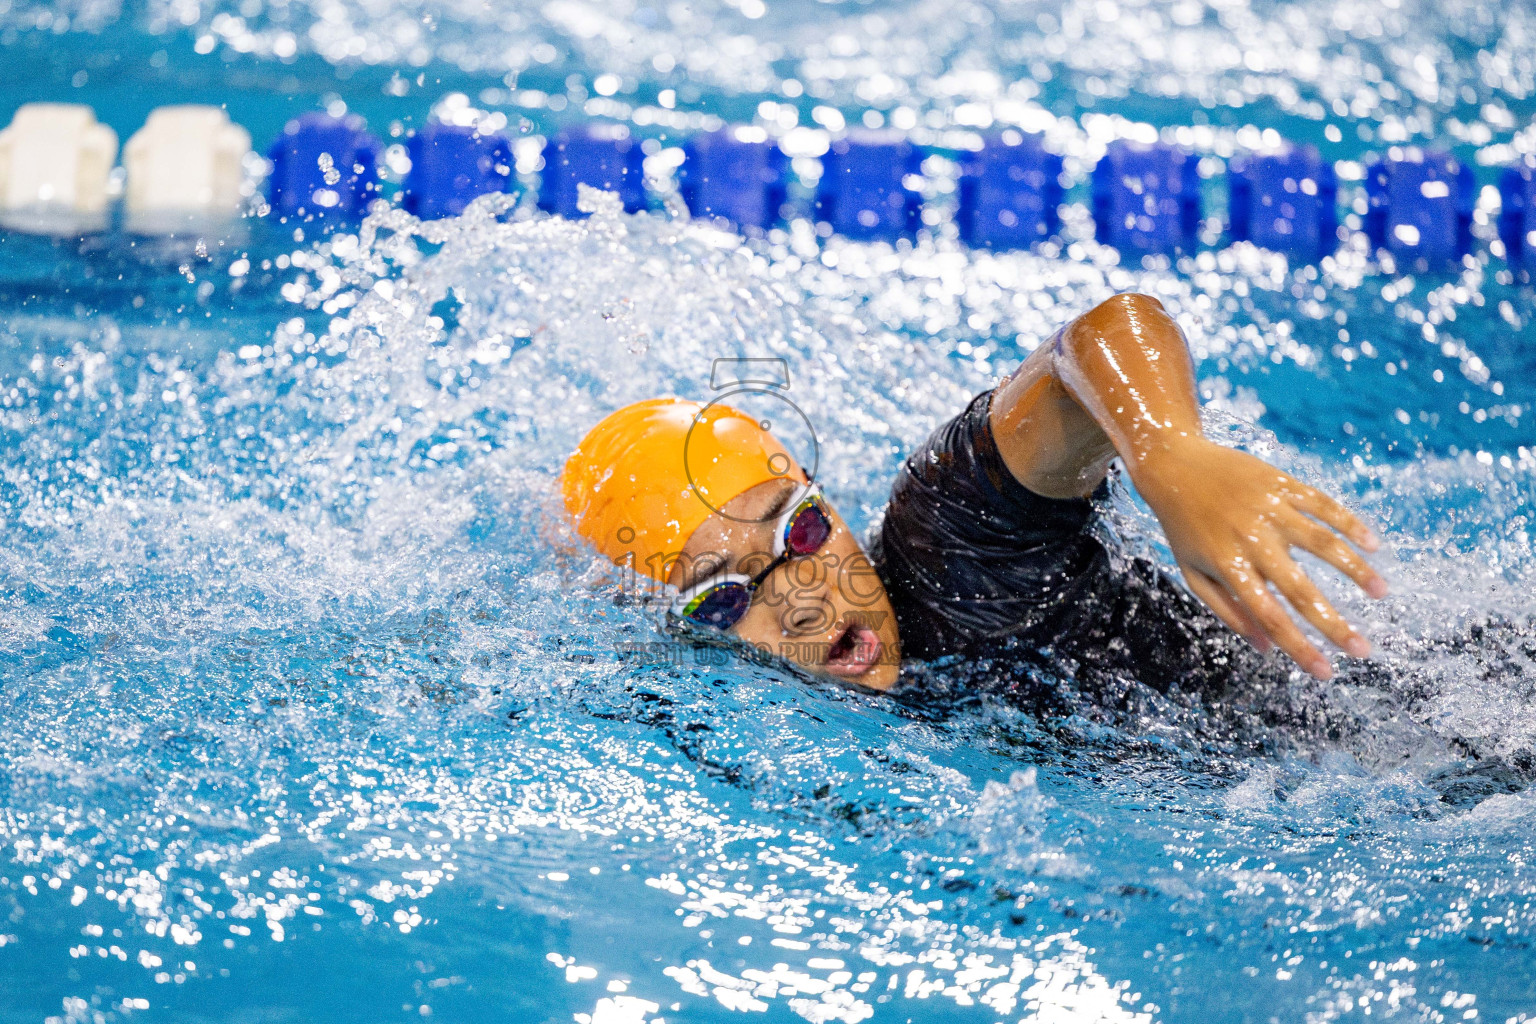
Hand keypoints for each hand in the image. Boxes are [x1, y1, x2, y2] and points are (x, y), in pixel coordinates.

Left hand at [1130, 436, 1387, 678]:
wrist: (1171, 464)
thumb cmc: (1182, 527)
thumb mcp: (1193, 572)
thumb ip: (1228, 610)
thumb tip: (1267, 649)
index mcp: (1228, 566)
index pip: (1269, 617)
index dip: (1299, 648)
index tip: (1326, 673)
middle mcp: (1251, 539)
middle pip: (1300, 589)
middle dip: (1335, 625)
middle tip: (1364, 651)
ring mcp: (1268, 509)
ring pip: (1322, 542)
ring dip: (1356, 570)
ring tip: (1381, 593)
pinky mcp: (1280, 483)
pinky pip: (1322, 504)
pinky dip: (1350, 524)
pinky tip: (1373, 545)